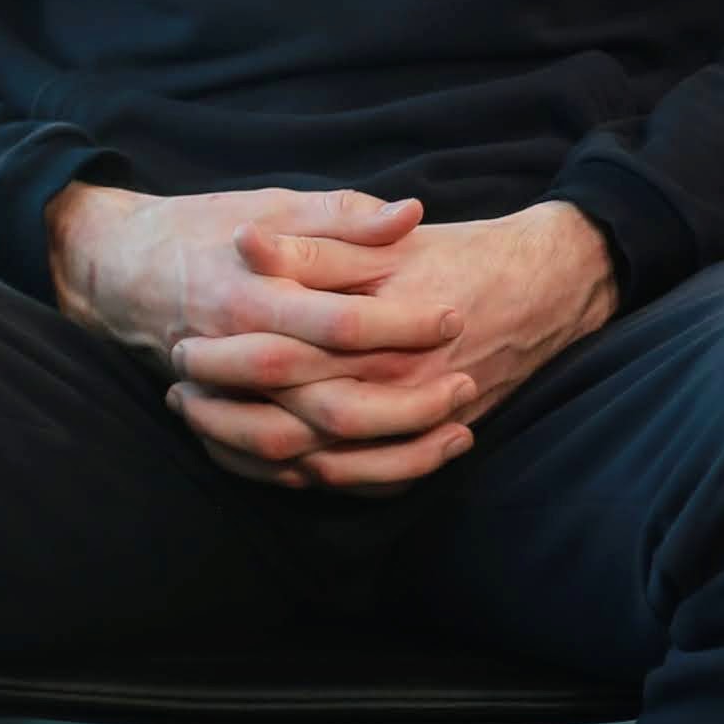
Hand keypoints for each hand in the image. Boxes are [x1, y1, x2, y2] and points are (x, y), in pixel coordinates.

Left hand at [165, 200, 619, 489]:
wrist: (543, 287)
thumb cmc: (461, 256)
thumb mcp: (387, 242)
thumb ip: (317, 243)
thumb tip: (250, 242)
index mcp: (372, 334)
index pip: (275, 360)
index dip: (221, 360)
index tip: (180, 349)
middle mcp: (389, 388)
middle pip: (286, 425)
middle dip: (223, 417)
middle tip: (179, 396)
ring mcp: (409, 423)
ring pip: (316, 465)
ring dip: (253, 452)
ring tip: (208, 428)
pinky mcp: (424, 442)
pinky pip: (357, 482)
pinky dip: (305, 479)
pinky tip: (267, 461)